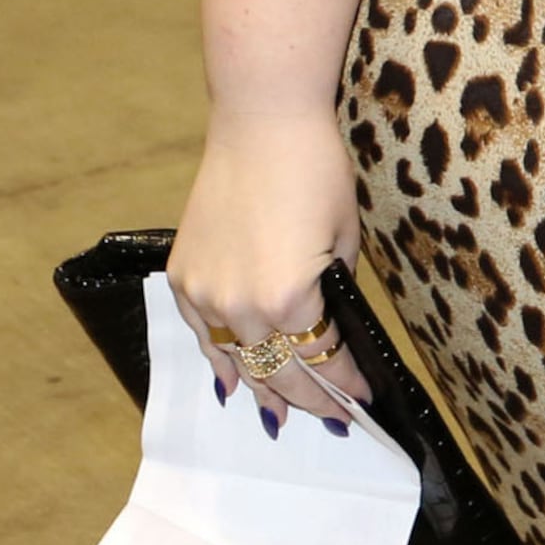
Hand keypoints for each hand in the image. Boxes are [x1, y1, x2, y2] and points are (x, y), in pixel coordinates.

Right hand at [167, 108, 374, 429]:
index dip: (345, 383)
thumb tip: (333, 331)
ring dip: (261, 390)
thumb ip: (336, 293)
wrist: (262, 124)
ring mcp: (204, 295)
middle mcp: (241, 307)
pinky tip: (234, 381)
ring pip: (237, 362)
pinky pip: (203, 334)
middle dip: (310, 398)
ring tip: (281, 417)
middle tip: (332, 419)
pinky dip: (221, 360)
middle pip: (278, 372)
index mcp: (289, 299)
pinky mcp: (182, 277)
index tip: (361, 399)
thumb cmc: (315, 172)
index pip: (322, 360)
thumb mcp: (345, 238)